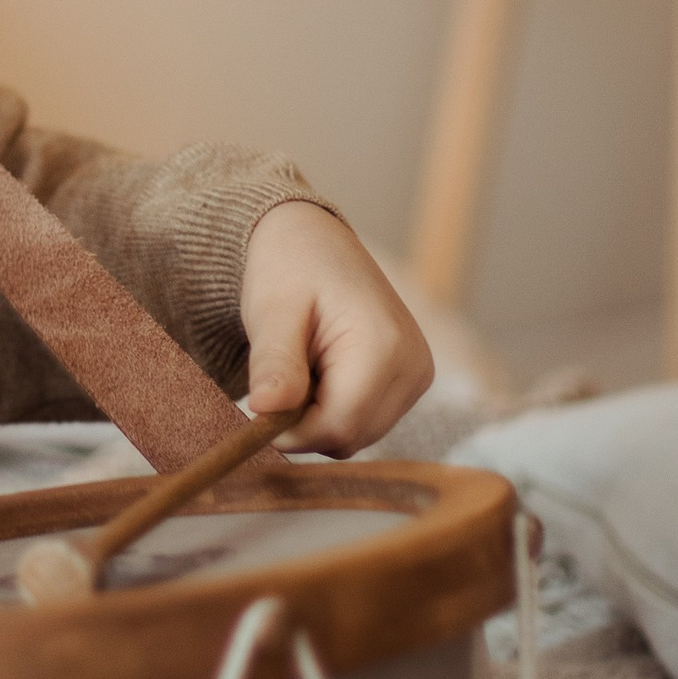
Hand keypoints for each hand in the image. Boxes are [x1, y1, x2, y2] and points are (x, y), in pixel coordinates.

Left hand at [236, 202, 432, 459]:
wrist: (313, 241)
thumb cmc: (288, 269)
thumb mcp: (272, 311)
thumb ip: (275, 363)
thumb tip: (265, 411)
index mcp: (385, 346)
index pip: (339, 426)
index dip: (292, 430)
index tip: (259, 405)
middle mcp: (414, 367)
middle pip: (351, 437)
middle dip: (305, 422)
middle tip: (279, 377)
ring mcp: (418, 376)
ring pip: (358, 435)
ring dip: (319, 416)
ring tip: (301, 367)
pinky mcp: (411, 381)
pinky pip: (367, 421)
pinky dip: (335, 409)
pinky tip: (319, 373)